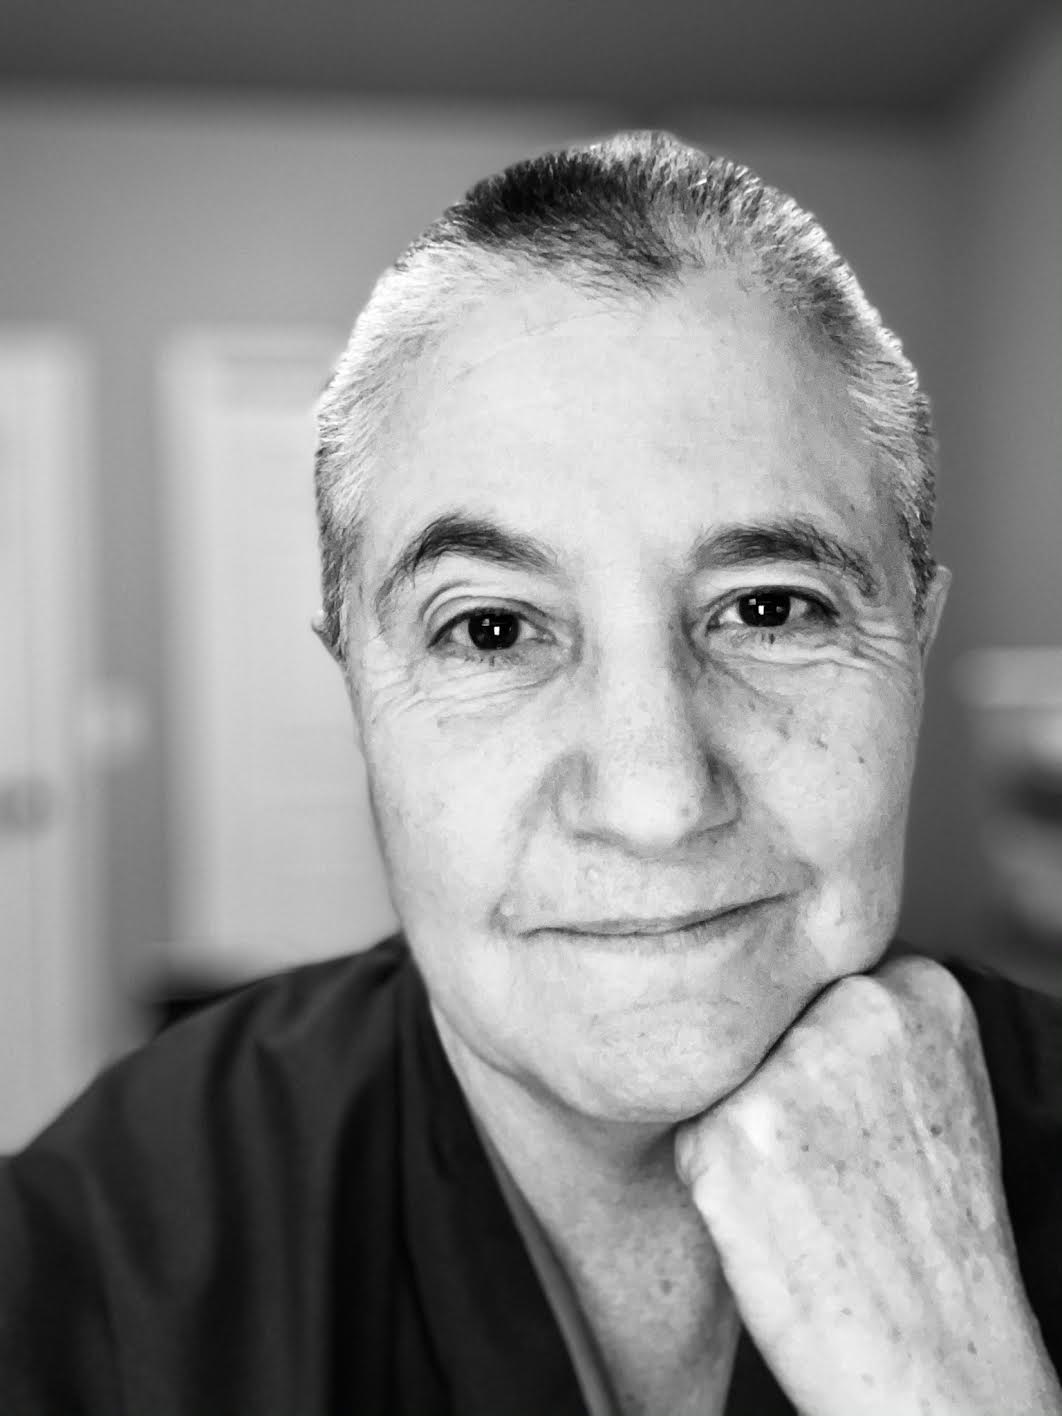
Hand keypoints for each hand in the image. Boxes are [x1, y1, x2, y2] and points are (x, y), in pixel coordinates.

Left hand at [674, 955, 1061, 1414]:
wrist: (938, 1361)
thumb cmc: (933, 1235)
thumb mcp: (936, 1090)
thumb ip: (869, 1025)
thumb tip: (779, 989)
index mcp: (921, 988)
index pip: (814, 975)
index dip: (815, 1047)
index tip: (847, 1108)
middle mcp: (859, 1007)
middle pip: (764, 1015)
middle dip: (774, 1076)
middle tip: (822, 1157)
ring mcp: (794, 1064)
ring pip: (722, 1066)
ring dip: (739, 1121)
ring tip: (802, 1189)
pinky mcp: (731, 1127)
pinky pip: (690, 1124)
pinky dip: (711, 1173)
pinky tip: (770, 1215)